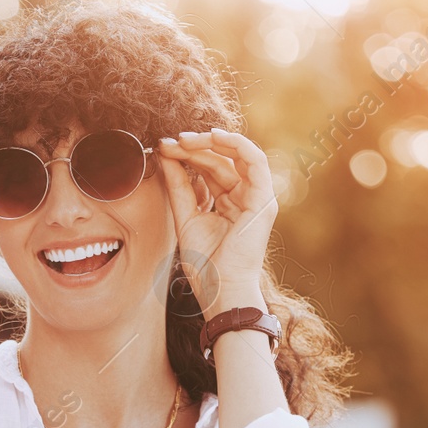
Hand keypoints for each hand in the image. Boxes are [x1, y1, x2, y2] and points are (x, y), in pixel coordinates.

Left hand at [157, 129, 278, 318]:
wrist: (220, 289)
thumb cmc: (205, 264)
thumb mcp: (185, 217)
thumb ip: (178, 186)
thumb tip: (165, 155)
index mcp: (227, 202)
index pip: (209, 169)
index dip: (187, 155)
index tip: (164, 148)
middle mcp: (243, 197)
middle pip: (220, 160)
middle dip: (195, 147)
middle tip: (171, 141)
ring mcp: (256, 198)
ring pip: (236, 156)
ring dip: (211, 143)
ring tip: (185, 140)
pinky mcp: (264, 200)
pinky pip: (256, 161)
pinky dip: (237, 144)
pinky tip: (214, 137)